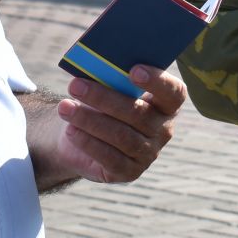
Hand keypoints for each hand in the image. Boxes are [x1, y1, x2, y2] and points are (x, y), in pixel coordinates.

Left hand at [45, 67, 184, 183]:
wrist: (83, 135)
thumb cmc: (101, 103)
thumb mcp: (108, 87)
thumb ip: (110, 78)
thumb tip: (95, 65)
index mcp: (166, 103)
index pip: (173, 92)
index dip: (157, 81)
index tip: (133, 70)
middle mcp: (164, 130)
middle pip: (138, 113)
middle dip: (104, 98)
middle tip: (75, 85)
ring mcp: (149, 154)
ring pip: (122, 136)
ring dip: (90, 120)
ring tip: (64, 108)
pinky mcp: (129, 172)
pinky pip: (110, 158)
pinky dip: (88, 142)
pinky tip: (70, 130)